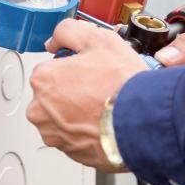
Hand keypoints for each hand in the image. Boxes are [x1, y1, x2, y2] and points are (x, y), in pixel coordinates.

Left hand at [27, 19, 145, 172]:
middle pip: (55, 93)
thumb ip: (69, 31)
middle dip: (74, 90)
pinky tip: (106, 122)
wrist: (144, 122)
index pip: (52, 68)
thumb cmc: (122, 85)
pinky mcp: (70, 152)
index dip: (74, 66)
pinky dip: (88, 130)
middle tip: (100, 87)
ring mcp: (54, 134)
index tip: (90, 70)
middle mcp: (40, 110)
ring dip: (79, 111)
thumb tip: (55, 40)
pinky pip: (76, 136)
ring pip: (64, 116)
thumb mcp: (98, 39)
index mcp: (42, 80)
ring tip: (105, 105)